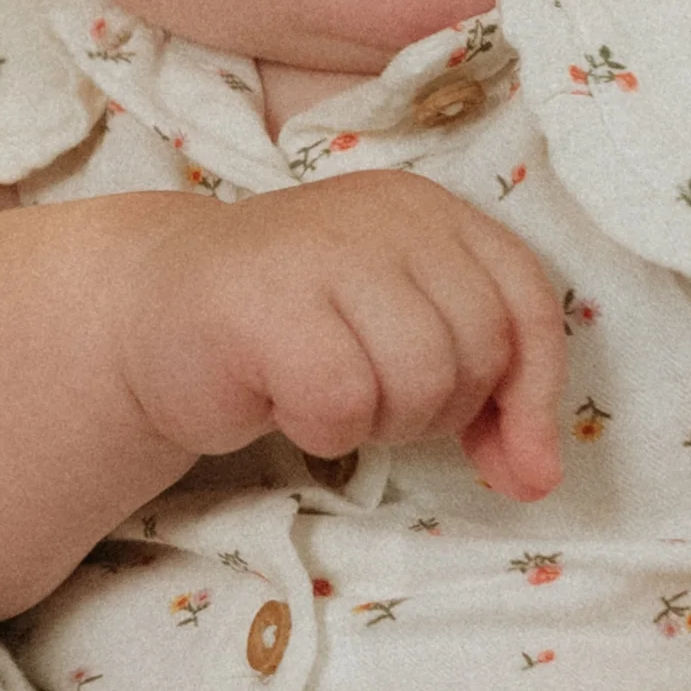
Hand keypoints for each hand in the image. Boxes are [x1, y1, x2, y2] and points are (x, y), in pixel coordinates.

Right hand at [113, 181, 562, 502]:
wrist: (152, 311)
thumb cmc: (292, 329)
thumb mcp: (407, 338)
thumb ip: (486, 396)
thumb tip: (537, 480)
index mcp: (431, 210)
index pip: (527, 304)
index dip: (531, 397)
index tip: (510, 463)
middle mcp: (387, 213)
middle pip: (478, 351)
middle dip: (435, 410)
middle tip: (368, 398)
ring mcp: (323, 249)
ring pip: (421, 380)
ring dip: (377, 421)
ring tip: (324, 392)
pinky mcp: (265, 302)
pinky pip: (343, 405)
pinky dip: (320, 429)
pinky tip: (279, 399)